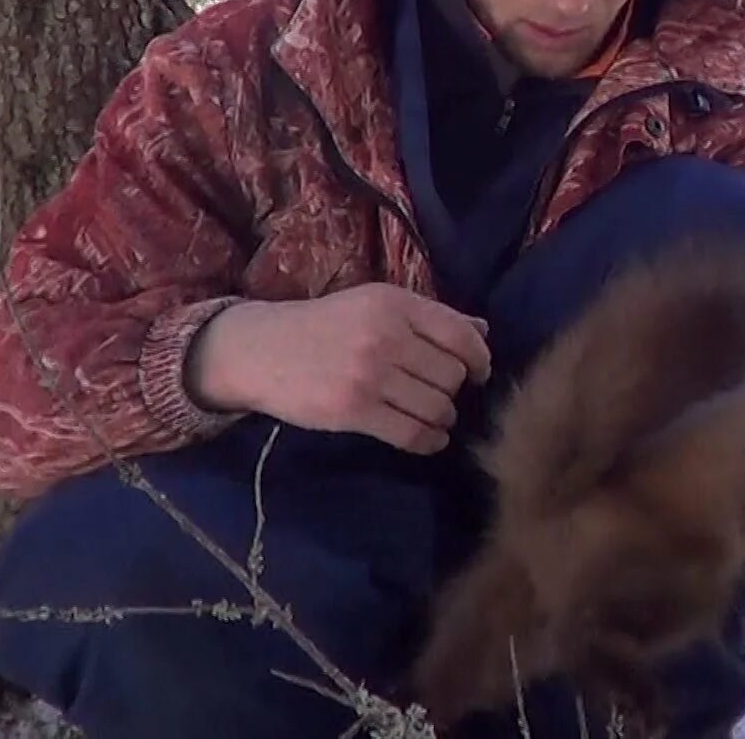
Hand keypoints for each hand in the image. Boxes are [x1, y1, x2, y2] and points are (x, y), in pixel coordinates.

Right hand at [184, 282, 491, 454]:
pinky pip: (412, 433)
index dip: (479, 359)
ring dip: (443, 417)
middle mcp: (387, 335)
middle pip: (452, 375)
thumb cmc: (325, 326)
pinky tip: (429, 438)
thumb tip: (483, 332)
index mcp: (395, 303)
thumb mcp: (375, 305)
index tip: (478, 373)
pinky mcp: (353, 409)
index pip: (461, 335)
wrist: (261, 349)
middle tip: (441, 394)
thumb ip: (429, 318)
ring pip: (438, 406)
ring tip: (433, 416)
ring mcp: (370, 374)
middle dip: (454, 390)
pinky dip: (430, 440)